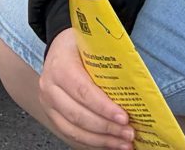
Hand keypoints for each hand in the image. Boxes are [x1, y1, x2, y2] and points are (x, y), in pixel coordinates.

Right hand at [36, 28, 133, 149]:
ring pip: (74, 130)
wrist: (59, 48)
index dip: (104, 107)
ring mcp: (48, 105)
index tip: (124, 117)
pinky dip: (92, 142)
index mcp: (60, 66)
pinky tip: (109, 144)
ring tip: (123, 143)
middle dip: (106, 128)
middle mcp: (50, 87)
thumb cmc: (79, 45)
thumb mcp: (92, 44)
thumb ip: (108, 61)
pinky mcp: (53, 116)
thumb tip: (136, 83)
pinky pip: (71, 135)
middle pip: (78, 115)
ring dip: (101, 140)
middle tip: (129, 133)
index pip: (83, 91)